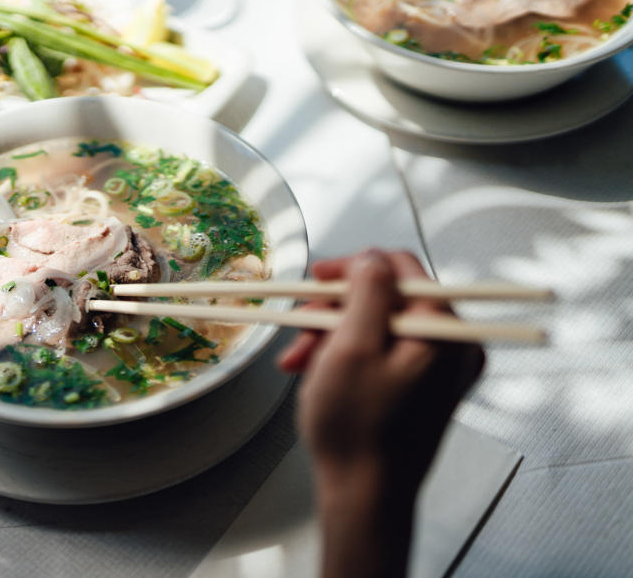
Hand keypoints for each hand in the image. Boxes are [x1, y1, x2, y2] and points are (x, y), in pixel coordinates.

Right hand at [278, 250, 483, 576]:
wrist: (364, 494)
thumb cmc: (356, 428)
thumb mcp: (351, 347)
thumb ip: (367, 291)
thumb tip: (373, 257)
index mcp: (445, 331)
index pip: (400, 268)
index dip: (352, 268)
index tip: (316, 279)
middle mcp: (453, 344)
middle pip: (386, 297)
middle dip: (335, 310)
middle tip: (300, 332)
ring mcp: (440, 367)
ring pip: (378, 324)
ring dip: (333, 334)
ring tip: (298, 361)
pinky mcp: (424, 385)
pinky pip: (384, 350)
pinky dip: (348, 354)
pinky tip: (317, 370)